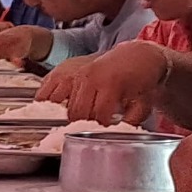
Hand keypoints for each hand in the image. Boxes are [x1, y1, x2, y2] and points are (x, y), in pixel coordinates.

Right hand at [46, 42, 171, 124]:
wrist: (135, 57)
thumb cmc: (140, 81)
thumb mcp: (142, 103)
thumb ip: (132, 121)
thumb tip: (119, 135)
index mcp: (110, 84)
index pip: (98, 116)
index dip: (99, 129)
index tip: (102, 135)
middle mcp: (89, 78)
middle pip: (77, 112)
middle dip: (82, 125)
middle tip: (89, 131)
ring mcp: (76, 73)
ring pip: (61, 105)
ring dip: (67, 117)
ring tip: (75, 123)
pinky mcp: (65, 71)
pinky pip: (48, 92)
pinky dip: (49, 104)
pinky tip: (57, 112)